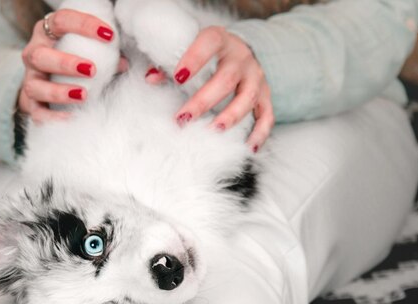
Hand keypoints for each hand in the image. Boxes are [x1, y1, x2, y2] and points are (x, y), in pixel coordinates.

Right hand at [18, 9, 114, 122]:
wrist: (47, 78)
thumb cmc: (73, 56)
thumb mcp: (86, 48)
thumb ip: (104, 52)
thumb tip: (124, 64)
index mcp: (47, 33)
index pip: (61, 21)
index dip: (84, 25)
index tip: (109, 35)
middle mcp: (33, 54)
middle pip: (41, 56)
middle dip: (65, 63)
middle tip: (91, 70)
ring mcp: (30, 79)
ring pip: (35, 86)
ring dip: (59, 91)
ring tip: (83, 95)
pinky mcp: (29, 103)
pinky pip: (37, 113)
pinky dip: (52, 117)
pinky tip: (71, 118)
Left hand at [172, 27, 273, 151]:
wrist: (240, 52)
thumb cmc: (208, 55)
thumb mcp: (189, 51)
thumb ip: (169, 64)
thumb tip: (150, 78)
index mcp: (220, 41)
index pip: (210, 43)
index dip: (194, 59)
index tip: (177, 78)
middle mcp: (241, 58)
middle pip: (226, 79)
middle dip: (204, 101)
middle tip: (183, 118)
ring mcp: (256, 78)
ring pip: (248, 97)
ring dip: (231, 116)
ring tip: (214, 131)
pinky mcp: (266, 96)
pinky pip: (267, 116)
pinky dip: (259, 132)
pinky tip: (249, 147)